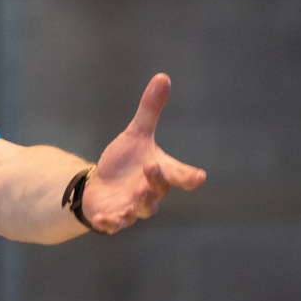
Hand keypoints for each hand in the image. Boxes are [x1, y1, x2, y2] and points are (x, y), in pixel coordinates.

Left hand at [81, 73, 206, 233]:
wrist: (103, 185)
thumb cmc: (126, 161)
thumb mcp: (136, 134)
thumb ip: (150, 110)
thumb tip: (163, 77)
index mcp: (161, 172)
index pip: (181, 175)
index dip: (190, 177)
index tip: (199, 177)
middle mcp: (151, 192)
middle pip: (159, 190)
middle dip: (157, 181)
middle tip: (152, 167)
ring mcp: (133, 207)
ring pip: (141, 210)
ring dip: (138, 204)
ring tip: (134, 197)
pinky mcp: (114, 217)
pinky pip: (114, 224)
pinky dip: (110, 223)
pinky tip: (101, 220)